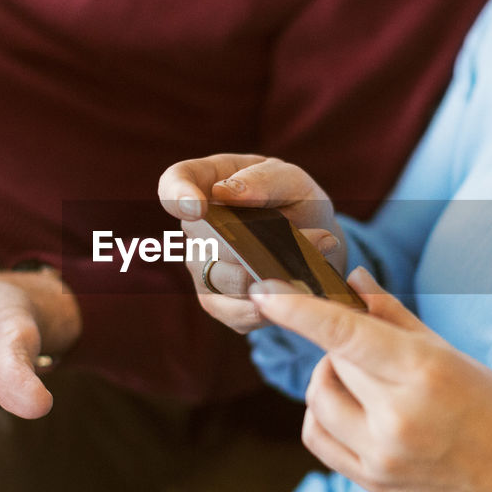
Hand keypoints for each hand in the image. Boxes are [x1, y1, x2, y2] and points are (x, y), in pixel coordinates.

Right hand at [158, 154, 344, 332]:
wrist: (314, 241)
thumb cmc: (296, 200)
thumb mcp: (293, 181)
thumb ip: (264, 179)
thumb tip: (227, 192)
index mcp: (207, 182)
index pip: (174, 183)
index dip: (177, 195)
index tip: (197, 208)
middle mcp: (195, 226)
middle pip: (203, 239)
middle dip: (254, 243)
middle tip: (317, 237)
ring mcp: (201, 266)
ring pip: (222, 278)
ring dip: (269, 274)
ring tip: (314, 261)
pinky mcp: (216, 301)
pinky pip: (232, 311)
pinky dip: (265, 305)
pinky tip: (291, 293)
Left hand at [251, 268, 491, 491]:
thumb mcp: (451, 354)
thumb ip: (394, 316)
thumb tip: (351, 278)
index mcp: (424, 374)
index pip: (344, 334)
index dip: (298, 309)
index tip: (265, 291)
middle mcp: (398, 417)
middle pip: (333, 360)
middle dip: (343, 346)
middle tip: (372, 349)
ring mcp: (380, 455)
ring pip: (318, 397)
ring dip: (329, 378)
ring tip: (364, 379)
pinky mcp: (370, 482)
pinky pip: (316, 435)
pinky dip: (322, 413)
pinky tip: (348, 407)